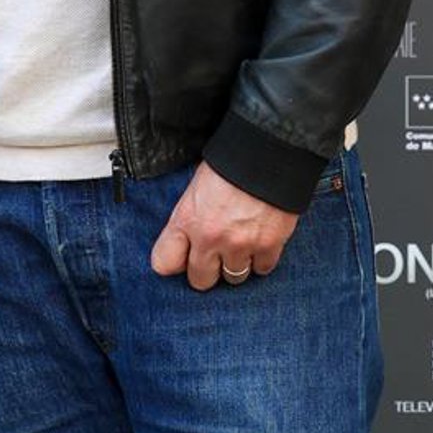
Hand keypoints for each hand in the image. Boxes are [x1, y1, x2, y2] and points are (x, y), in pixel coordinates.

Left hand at [150, 161, 300, 289]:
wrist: (269, 151)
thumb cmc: (231, 164)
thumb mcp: (196, 188)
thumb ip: (189, 218)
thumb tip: (187, 242)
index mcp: (186, 220)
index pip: (163, 264)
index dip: (174, 263)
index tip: (183, 258)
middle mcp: (210, 238)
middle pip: (200, 281)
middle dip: (207, 270)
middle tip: (216, 255)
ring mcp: (240, 245)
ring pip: (233, 278)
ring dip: (236, 265)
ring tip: (240, 246)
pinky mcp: (269, 245)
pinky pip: (262, 269)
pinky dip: (262, 260)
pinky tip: (260, 243)